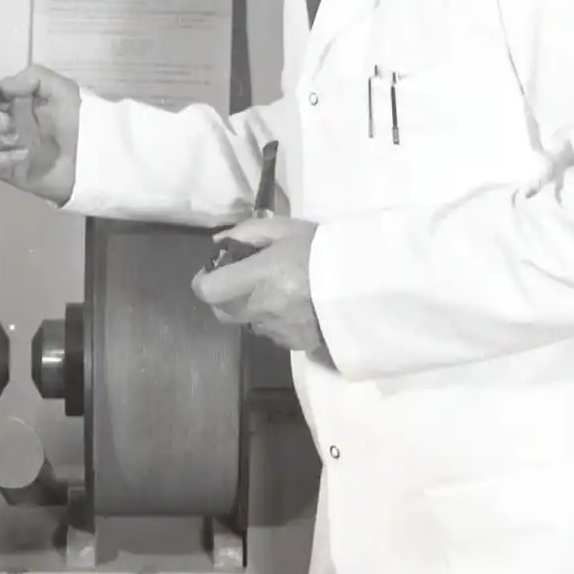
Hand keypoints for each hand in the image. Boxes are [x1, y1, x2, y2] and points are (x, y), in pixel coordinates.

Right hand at [0, 65, 80, 205]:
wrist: (93, 156)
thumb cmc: (79, 118)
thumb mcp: (62, 88)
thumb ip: (33, 77)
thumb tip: (4, 86)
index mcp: (19, 102)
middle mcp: (10, 124)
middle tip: (8, 123)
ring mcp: (9, 148)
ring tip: (16, 139)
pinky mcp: (11, 171)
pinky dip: (0, 159)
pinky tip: (20, 156)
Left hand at [191, 216, 324, 353]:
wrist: (369, 285)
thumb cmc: (323, 249)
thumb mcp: (285, 228)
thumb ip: (246, 233)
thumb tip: (219, 244)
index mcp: (259, 276)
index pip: (208, 290)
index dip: (204, 280)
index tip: (214, 269)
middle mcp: (263, 308)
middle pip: (221, 312)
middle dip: (223, 296)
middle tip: (240, 278)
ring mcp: (278, 330)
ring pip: (246, 323)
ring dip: (249, 309)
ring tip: (274, 290)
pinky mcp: (295, 344)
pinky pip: (270, 334)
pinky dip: (271, 321)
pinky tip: (292, 306)